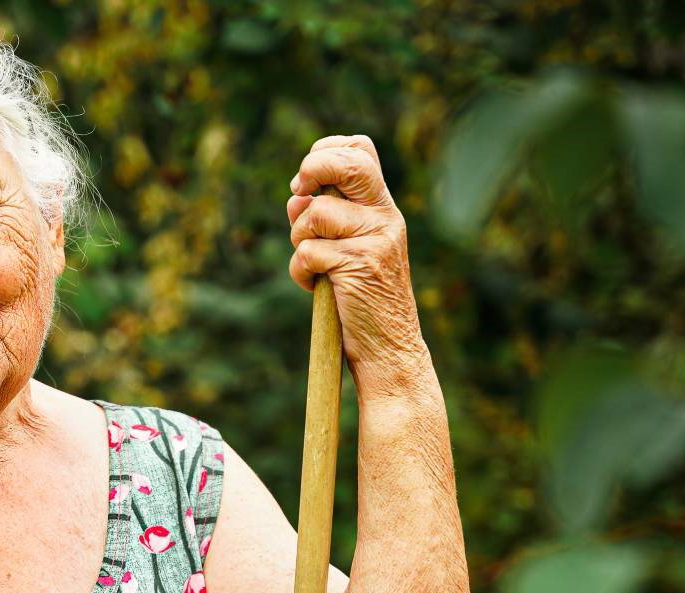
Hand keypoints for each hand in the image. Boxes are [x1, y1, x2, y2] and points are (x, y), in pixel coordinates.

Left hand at [285, 134, 437, 401]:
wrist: (388, 349)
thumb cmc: (362, 301)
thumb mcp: (349, 250)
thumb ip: (327, 219)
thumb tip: (296, 196)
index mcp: (382, 208)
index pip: (361, 150)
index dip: (326, 150)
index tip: (307, 179)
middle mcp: (384, 217)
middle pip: (348, 163)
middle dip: (312, 169)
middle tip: (299, 192)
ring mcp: (376, 240)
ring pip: (315, 213)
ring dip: (299, 239)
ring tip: (315, 266)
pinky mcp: (360, 265)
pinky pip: (308, 251)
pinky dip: (300, 271)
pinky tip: (314, 287)